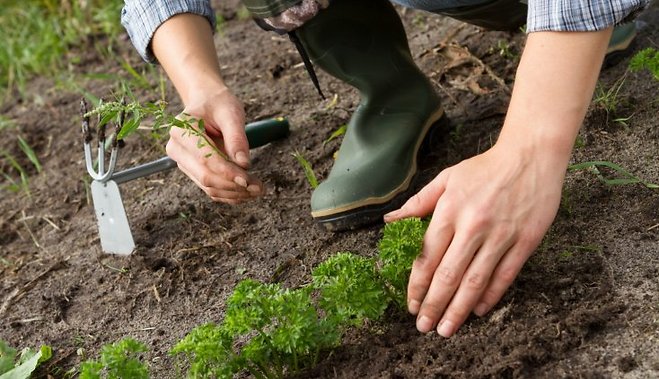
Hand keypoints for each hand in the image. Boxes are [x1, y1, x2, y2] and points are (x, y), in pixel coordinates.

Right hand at [166, 86, 262, 203]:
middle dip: (233, 185)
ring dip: (233, 193)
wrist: (207, 102)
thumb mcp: (231, 113)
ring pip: (208, 186)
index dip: (227, 171)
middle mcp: (177, 148)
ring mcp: (183, 162)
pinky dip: (229, 194)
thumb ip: (236, 137)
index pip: (205, 158)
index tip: (247, 179)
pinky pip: (210, 188)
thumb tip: (244, 164)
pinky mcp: (192, 171)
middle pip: (205, 176)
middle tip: (258, 187)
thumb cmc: (218, 103)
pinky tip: (246, 192)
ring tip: (257, 189)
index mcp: (181, 130)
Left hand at [384, 143, 564, 336]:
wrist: (530, 155)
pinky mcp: (525, 241)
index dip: (416, 285)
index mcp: (449, 211)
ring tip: (446, 329)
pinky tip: (478, 310)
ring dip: (458, 309)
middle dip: (433, 305)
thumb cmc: (484, 168)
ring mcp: (501, 235)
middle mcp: (473, 226)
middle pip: (448, 275)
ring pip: (475, 281)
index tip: (410, 304)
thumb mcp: (446, 179)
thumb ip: (418, 203)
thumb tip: (390, 221)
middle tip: (424, 327)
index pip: (427, 257)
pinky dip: (490, 296)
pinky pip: (504, 275)